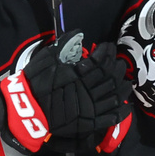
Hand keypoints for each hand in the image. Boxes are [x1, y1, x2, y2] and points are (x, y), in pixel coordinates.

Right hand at [0, 31, 130, 153]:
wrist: (27, 109)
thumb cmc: (35, 82)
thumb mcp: (47, 58)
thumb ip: (64, 45)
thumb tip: (78, 33)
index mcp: (79, 74)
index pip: (102, 61)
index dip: (107, 52)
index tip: (108, 47)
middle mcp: (88, 90)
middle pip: (112, 77)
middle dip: (117, 67)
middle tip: (117, 62)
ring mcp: (91, 108)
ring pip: (116, 96)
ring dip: (123, 87)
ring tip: (126, 81)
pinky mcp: (90, 122)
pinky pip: (111, 117)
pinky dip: (122, 111)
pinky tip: (127, 106)